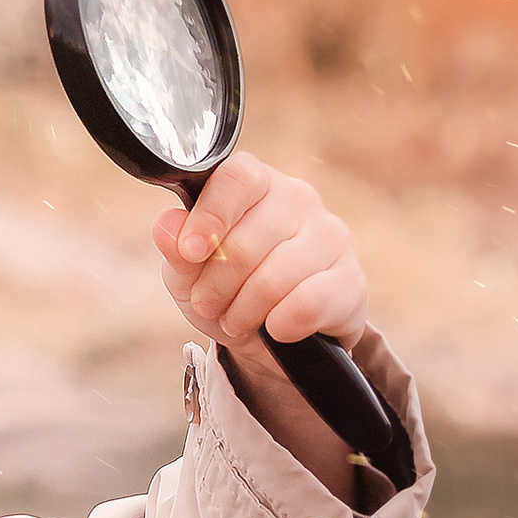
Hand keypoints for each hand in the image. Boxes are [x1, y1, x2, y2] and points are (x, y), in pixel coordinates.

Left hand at [151, 152, 365, 350]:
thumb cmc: (227, 292)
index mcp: (257, 186)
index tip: (190, 252)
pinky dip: (280, 326)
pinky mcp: (350, 280)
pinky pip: (308, 304)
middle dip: (216, 288)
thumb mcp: (188, 274)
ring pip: (274, 279)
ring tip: (238, 319)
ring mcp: (330, 236)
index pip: (237, 178)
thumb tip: (167, 227)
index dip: (209, 217)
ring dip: (243, 312)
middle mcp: (298, 200)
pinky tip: (275, 328)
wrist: (269, 340)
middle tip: (211, 305)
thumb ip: (176, 249)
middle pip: (245, 242)